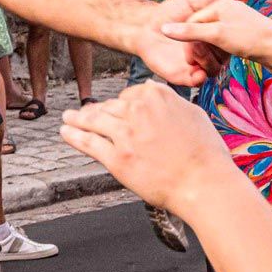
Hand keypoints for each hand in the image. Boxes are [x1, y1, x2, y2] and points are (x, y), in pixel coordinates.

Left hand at [60, 84, 228, 212]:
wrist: (204, 184)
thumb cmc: (206, 154)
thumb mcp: (193, 114)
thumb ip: (168, 100)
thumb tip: (151, 88)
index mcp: (156, 96)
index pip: (129, 94)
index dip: (121, 103)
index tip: (114, 108)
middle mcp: (138, 110)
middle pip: (110, 107)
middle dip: (97, 111)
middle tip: (85, 114)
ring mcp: (125, 134)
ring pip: (94, 121)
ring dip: (77, 119)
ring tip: (68, 118)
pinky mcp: (116, 158)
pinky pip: (88, 142)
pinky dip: (73, 136)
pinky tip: (65, 132)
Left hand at [134, 0, 231, 87]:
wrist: (145, 25)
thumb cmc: (170, 12)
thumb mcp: (195, 2)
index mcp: (214, 37)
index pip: (231, 42)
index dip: (229, 36)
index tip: (222, 26)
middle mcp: (208, 52)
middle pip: (224, 57)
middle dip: (217, 47)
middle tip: (203, 36)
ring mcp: (196, 64)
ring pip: (213, 69)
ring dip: (207, 59)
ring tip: (194, 46)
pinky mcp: (183, 75)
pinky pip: (197, 81)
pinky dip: (199, 77)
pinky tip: (197, 69)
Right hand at [159, 0, 271, 68]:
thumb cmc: (250, 39)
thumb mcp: (217, 35)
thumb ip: (190, 32)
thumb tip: (164, 29)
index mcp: (219, 4)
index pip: (191, 21)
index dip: (187, 39)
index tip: (187, 58)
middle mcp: (226, 9)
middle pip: (201, 28)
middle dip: (198, 46)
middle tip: (198, 63)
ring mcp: (235, 21)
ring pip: (212, 37)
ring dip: (208, 51)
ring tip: (212, 63)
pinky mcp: (243, 33)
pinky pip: (223, 42)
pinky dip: (219, 51)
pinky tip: (224, 60)